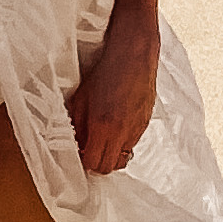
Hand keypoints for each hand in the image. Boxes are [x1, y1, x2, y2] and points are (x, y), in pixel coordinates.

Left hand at [68, 6, 159, 178]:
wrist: (134, 54)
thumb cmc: (105, 71)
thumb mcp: (81, 97)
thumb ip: (77, 125)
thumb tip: (76, 144)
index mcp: (104, 126)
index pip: (94, 164)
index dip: (85, 162)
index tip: (80, 154)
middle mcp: (123, 132)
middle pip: (111, 167)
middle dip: (98, 162)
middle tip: (89, 150)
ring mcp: (137, 128)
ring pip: (124, 156)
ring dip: (112, 151)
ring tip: (103, 135)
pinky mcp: (146, 122)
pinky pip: (133, 141)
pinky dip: (122, 139)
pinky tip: (116, 122)